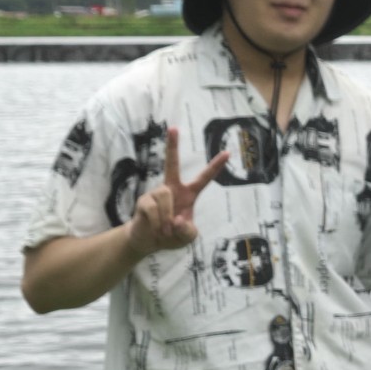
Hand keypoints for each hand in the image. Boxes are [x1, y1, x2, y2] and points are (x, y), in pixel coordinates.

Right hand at [127, 126, 228, 257]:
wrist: (148, 241)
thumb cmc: (171, 235)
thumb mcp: (187, 237)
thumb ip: (188, 231)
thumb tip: (178, 220)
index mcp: (188, 194)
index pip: (204, 178)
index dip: (215, 166)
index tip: (227, 152)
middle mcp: (171, 189)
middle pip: (172, 164)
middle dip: (172, 146)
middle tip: (174, 127)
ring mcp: (156, 193)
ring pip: (165, 197)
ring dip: (166, 219)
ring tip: (165, 229)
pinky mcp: (143, 201)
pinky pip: (152, 209)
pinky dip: (157, 222)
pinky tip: (155, 227)